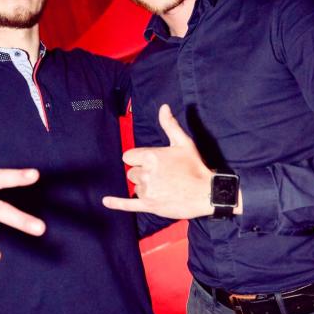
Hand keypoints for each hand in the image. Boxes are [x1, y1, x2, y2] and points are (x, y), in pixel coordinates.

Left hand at [103, 105, 214, 219]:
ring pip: (135, 187)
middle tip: (162, 176)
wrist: (207, 193)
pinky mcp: (149, 205)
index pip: (129, 157)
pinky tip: (106, 201)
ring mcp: (147, 190)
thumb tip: (163, 107)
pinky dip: (116, 203)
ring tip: (164, 187)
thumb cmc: (195, 166)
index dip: (138, 159)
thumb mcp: (183, 142)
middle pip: (131, 172)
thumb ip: (170, 125)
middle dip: (142, 174)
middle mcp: (146, 173)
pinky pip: (128, 204)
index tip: (152, 163)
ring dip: (145, 187)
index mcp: (151, 156)